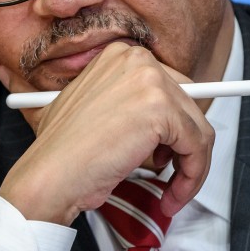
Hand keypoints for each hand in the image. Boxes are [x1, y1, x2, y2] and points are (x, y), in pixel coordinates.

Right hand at [0, 42, 213, 224]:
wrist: (50, 174)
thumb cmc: (64, 151)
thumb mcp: (96, 109)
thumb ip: (129, 104)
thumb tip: (166, 122)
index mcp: (121, 56)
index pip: (172, 89)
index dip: (175, 126)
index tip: (176, 150)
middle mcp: (138, 60)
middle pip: (189, 107)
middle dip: (186, 146)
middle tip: (174, 173)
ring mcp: (151, 82)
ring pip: (199, 129)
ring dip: (191, 167)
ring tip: (172, 189)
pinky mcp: (161, 110)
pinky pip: (198, 148)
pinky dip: (192, 177)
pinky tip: (172, 194)